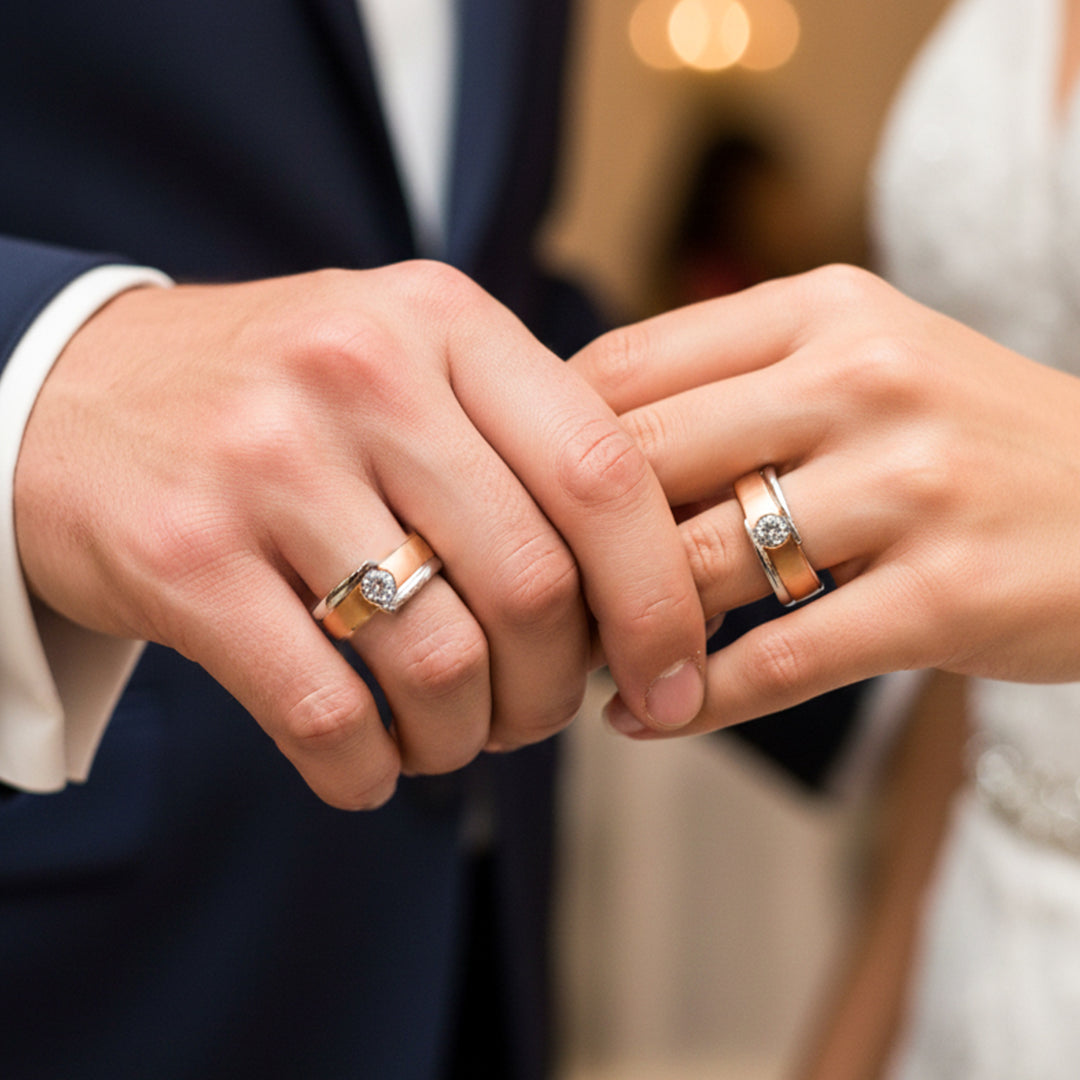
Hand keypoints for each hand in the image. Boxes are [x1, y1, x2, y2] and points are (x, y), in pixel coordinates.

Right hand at [15, 262, 704, 803]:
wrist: (75, 389)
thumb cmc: (284, 398)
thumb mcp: (410, 362)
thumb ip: (525, 442)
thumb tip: (649, 587)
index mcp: (442, 322)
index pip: (603, 471)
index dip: (658, 596)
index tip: (670, 676)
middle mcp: (359, 375)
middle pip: (530, 583)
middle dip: (554, 688)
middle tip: (537, 714)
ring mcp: (263, 463)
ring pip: (436, 661)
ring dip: (464, 737)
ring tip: (450, 737)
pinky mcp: (181, 557)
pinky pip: (323, 711)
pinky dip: (367, 771)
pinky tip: (368, 767)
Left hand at [571, 264, 1079, 734]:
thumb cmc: (963, 434)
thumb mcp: (859, 359)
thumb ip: (733, 378)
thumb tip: (577, 440)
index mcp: (822, 309)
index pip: (625, 366)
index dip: (541, 443)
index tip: (509, 504)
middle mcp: (863, 379)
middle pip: (642, 460)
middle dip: (566, 542)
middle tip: (524, 595)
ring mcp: (912, 484)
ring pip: (701, 562)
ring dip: (622, 625)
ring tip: (581, 658)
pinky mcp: (948, 593)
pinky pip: (780, 658)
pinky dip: (695, 702)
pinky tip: (647, 719)